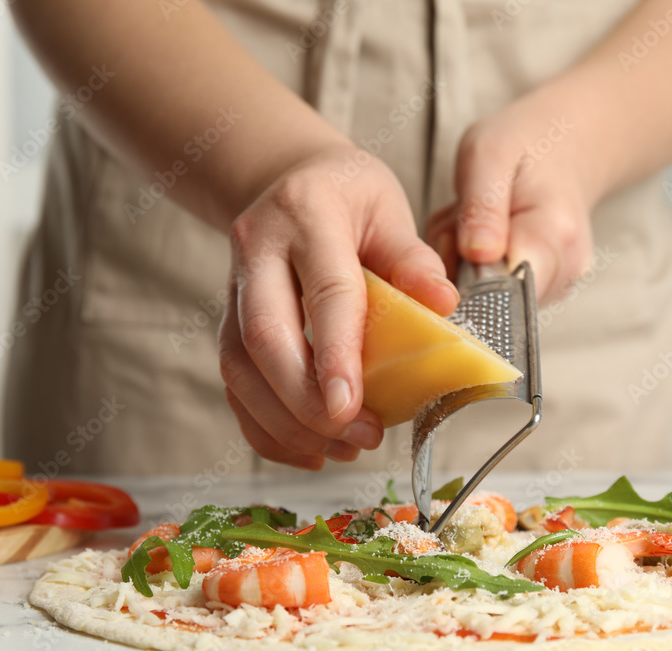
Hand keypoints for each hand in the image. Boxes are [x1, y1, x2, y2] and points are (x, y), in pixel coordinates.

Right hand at [218, 144, 458, 469]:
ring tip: (343, 448)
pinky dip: (266, 428)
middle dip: (306, 403)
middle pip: (264, 339)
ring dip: (287, 423)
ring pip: (239, 370)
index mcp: (307, 215)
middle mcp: (257, 251)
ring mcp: (233, 289)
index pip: (323, 292)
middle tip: (360, 436)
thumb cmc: (347, 196)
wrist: (287, 180)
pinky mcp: (228, 323)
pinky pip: (233, 386)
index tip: (351, 407)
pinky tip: (310, 449)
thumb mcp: (388, 207)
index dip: (335, 354)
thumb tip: (443, 303)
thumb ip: (411, 257)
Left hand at [426, 87, 597, 302]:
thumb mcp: (488, 154)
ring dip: (462, 268)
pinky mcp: (544, 292)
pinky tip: (483, 240)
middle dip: (458, 268)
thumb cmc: (524, 145)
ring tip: (475, 224)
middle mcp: (566, 270)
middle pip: (490, 298)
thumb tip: (478, 256)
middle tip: (462, 218)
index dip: (467, 280)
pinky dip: (472, 272)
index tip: (457, 240)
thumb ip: (481, 207)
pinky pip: (491, 296)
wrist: (566, 149)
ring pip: (486, 300)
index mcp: (555, 233)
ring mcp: (558, 285)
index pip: (507, 289)